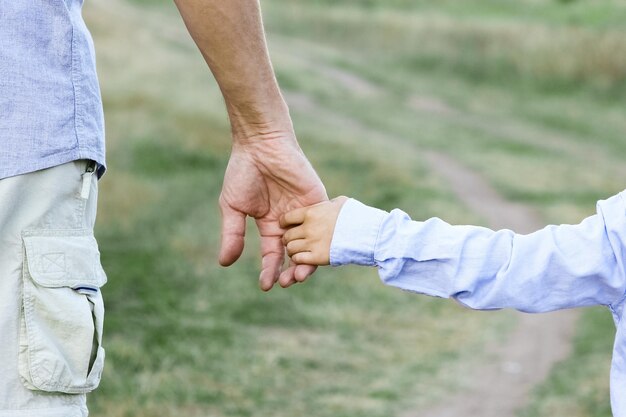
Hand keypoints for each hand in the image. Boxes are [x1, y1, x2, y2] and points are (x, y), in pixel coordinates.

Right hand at [219, 132, 327, 290]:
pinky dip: (321, 241)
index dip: (269, 271)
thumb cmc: (243, 172)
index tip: (266, 286)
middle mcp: (290, 223)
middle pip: (293, 255)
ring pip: (311, 244)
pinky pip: (324, 225)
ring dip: (307, 262)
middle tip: (286, 283)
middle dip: (289, 271)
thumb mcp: (233, 207)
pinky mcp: (319, 201)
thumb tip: (225, 263)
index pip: (272, 255)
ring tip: (299, 275)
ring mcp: (306, 213)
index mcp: (270, 226)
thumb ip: (233, 234)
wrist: (261, 145)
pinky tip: (316, 252)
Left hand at [279, 196, 348, 276]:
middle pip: (286, 236)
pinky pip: (299, 260)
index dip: (285, 223)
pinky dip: (299, 260)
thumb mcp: (340, 203)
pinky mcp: (318, 257)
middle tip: (294, 241)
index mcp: (311, 212)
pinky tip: (306, 258)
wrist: (367, 232)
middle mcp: (309, 227)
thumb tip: (326, 204)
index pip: (286, 218)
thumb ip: (327, 205)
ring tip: (301, 251)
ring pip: (291, 249)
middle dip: (289, 239)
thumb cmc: (356, 216)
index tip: (288, 227)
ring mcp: (313, 243)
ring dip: (293, 251)